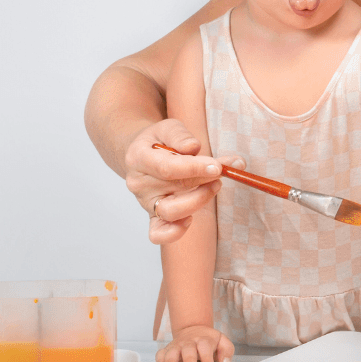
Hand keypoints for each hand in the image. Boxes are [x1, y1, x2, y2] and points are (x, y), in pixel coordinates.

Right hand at [124, 119, 241, 243]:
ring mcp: (145, 202)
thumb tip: (194, 147)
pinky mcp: (153, 216)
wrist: (140, 155)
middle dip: (204, 181)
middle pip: (174, 189)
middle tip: (221, 172)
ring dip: (198, 201)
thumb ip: (181, 136)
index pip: (168, 167)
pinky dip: (174, 232)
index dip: (195, 168)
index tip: (218, 167)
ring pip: (170, 212)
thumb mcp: (168, 128)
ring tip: (214, 186)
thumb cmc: (158, 141)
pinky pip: (158, 233)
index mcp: (139, 158)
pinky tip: (190, 220)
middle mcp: (140, 183)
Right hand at [155, 325, 234, 361]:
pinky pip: (161, 354)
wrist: (193, 329)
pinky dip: (160, 360)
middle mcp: (189, 342)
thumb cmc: (209, 341)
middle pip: (188, 349)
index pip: (205, 347)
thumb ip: (227, 350)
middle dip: (189, 360)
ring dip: (170, 360)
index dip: (207, 357)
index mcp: (203, 340)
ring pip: (172, 351)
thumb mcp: (222, 341)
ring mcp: (177, 346)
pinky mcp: (167, 350)